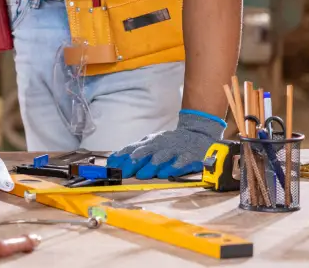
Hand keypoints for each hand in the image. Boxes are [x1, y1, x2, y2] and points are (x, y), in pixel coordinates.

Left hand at [106, 110, 226, 178]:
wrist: (198, 134)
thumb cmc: (170, 143)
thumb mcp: (152, 144)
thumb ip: (135, 151)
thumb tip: (112, 161)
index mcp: (150, 141)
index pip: (132, 148)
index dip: (121, 157)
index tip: (111, 166)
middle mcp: (160, 144)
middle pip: (145, 152)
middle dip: (133, 162)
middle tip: (123, 172)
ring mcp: (175, 150)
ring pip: (161, 157)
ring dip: (151, 166)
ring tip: (141, 175)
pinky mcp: (189, 157)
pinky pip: (180, 162)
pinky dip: (172, 168)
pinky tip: (164, 173)